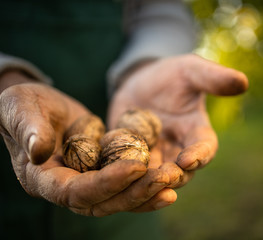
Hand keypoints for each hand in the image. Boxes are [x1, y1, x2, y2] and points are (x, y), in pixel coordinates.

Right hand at [0, 72, 174, 215]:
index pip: (77, 192)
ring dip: (147, 191)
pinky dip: (146, 182)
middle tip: (166, 179)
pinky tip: (170, 176)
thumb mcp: (21, 110)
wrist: (37, 106)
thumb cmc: (22, 106)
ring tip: (174, 180)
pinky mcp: (102, 171)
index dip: (106, 183)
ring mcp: (87, 181)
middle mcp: (67, 187)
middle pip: (104, 202)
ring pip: (119, 197)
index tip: (136, 166)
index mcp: (44, 179)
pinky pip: (125, 183)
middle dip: (136, 192)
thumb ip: (29, 129)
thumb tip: (39, 151)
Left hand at [108, 54, 247, 187]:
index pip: (205, 148)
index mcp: (196, 132)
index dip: (199, 155)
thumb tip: (243, 82)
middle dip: (173, 175)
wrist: (141, 81)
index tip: (189, 158)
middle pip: (181, 171)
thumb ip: (213, 78)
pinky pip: (127, 170)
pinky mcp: (130, 156)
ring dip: (147, 182)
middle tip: (164, 176)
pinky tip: (111, 175)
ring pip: (153, 177)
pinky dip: (121, 175)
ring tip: (138, 181)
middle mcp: (178, 149)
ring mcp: (154, 155)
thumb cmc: (171, 75)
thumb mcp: (191, 70)